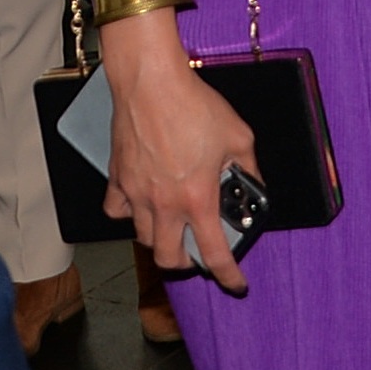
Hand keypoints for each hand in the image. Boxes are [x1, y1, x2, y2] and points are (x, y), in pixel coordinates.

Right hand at [100, 21, 256, 294]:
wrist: (152, 85)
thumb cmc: (196, 107)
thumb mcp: (239, 137)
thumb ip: (248, 168)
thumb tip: (253, 186)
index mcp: (198, 198)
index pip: (214, 252)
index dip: (228, 274)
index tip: (236, 284)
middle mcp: (163, 204)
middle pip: (167, 257)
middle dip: (185, 263)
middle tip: (198, 252)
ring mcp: (135, 194)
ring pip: (141, 236)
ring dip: (159, 238)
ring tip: (174, 225)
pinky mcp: (116, 179)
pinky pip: (117, 210)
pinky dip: (129, 213)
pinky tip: (142, 202)